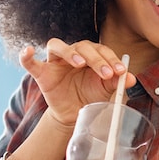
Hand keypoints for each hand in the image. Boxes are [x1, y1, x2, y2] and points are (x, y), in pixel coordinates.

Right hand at [20, 39, 136, 126]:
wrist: (75, 113)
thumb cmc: (91, 96)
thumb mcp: (106, 90)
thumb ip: (117, 82)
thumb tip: (132, 78)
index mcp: (91, 55)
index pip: (101, 50)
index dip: (111, 59)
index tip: (120, 72)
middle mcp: (73, 54)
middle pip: (82, 46)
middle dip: (96, 59)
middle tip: (106, 74)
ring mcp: (56, 62)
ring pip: (58, 46)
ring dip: (69, 52)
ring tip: (80, 63)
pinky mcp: (42, 73)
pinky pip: (31, 62)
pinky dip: (27, 56)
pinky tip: (28, 51)